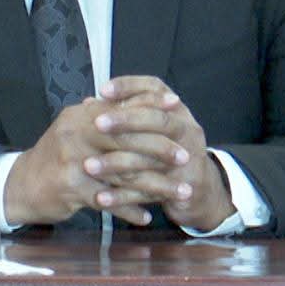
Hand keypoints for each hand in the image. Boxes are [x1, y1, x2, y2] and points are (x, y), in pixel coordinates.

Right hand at [6, 97, 174, 226]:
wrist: (22, 186)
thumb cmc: (55, 158)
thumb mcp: (75, 131)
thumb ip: (101, 118)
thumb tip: (132, 100)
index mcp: (80, 117)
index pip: (120, 107)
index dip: (150, 105)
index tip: (177, 106)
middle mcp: (76, 134)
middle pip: (127, 139)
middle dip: (160, 149)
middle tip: (185, 157)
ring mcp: (73, 161)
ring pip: (124, 173)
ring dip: (155, 186)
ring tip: (179, 192)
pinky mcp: (70, 188)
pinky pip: (108, 200)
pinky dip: (128, 209)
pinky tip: (145, 216)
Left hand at [81, 76, 233, 229]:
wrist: (196, 192)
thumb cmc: (166, 153)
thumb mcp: (152, 130)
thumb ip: (125, 115)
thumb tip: (89, 102)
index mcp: (177, 111)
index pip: (155, 89)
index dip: (130, 87)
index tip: (103, 91)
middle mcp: (186, 130)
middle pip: (157, 119)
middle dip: (125, 120)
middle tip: (96, 123)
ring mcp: (188, 159)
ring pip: (150, 158)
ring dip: (116, 163)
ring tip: (88, 166)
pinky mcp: (182, 188)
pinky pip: (148, 192)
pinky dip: (123, 197)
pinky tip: (100, 198)